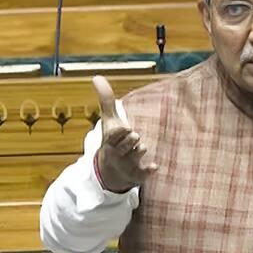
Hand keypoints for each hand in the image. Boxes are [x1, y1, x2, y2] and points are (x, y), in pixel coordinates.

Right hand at [92, 76, 157, 192]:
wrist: (110, 170)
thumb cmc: (113, 140)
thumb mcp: (109, 121)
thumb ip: (106, 100)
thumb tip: (97, 77)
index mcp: (110, 140)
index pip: (113, 136)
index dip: (119, 132)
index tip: (126, 128)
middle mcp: (117, 153)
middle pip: (123, 148)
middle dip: (129, 142)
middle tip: (136, 136)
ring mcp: (126, 165)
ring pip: (132, 160)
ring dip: (138, 154)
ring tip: (143, 148)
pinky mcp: (135, 175)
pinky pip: (141, 175)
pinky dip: (147, 172)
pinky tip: (155, 167)